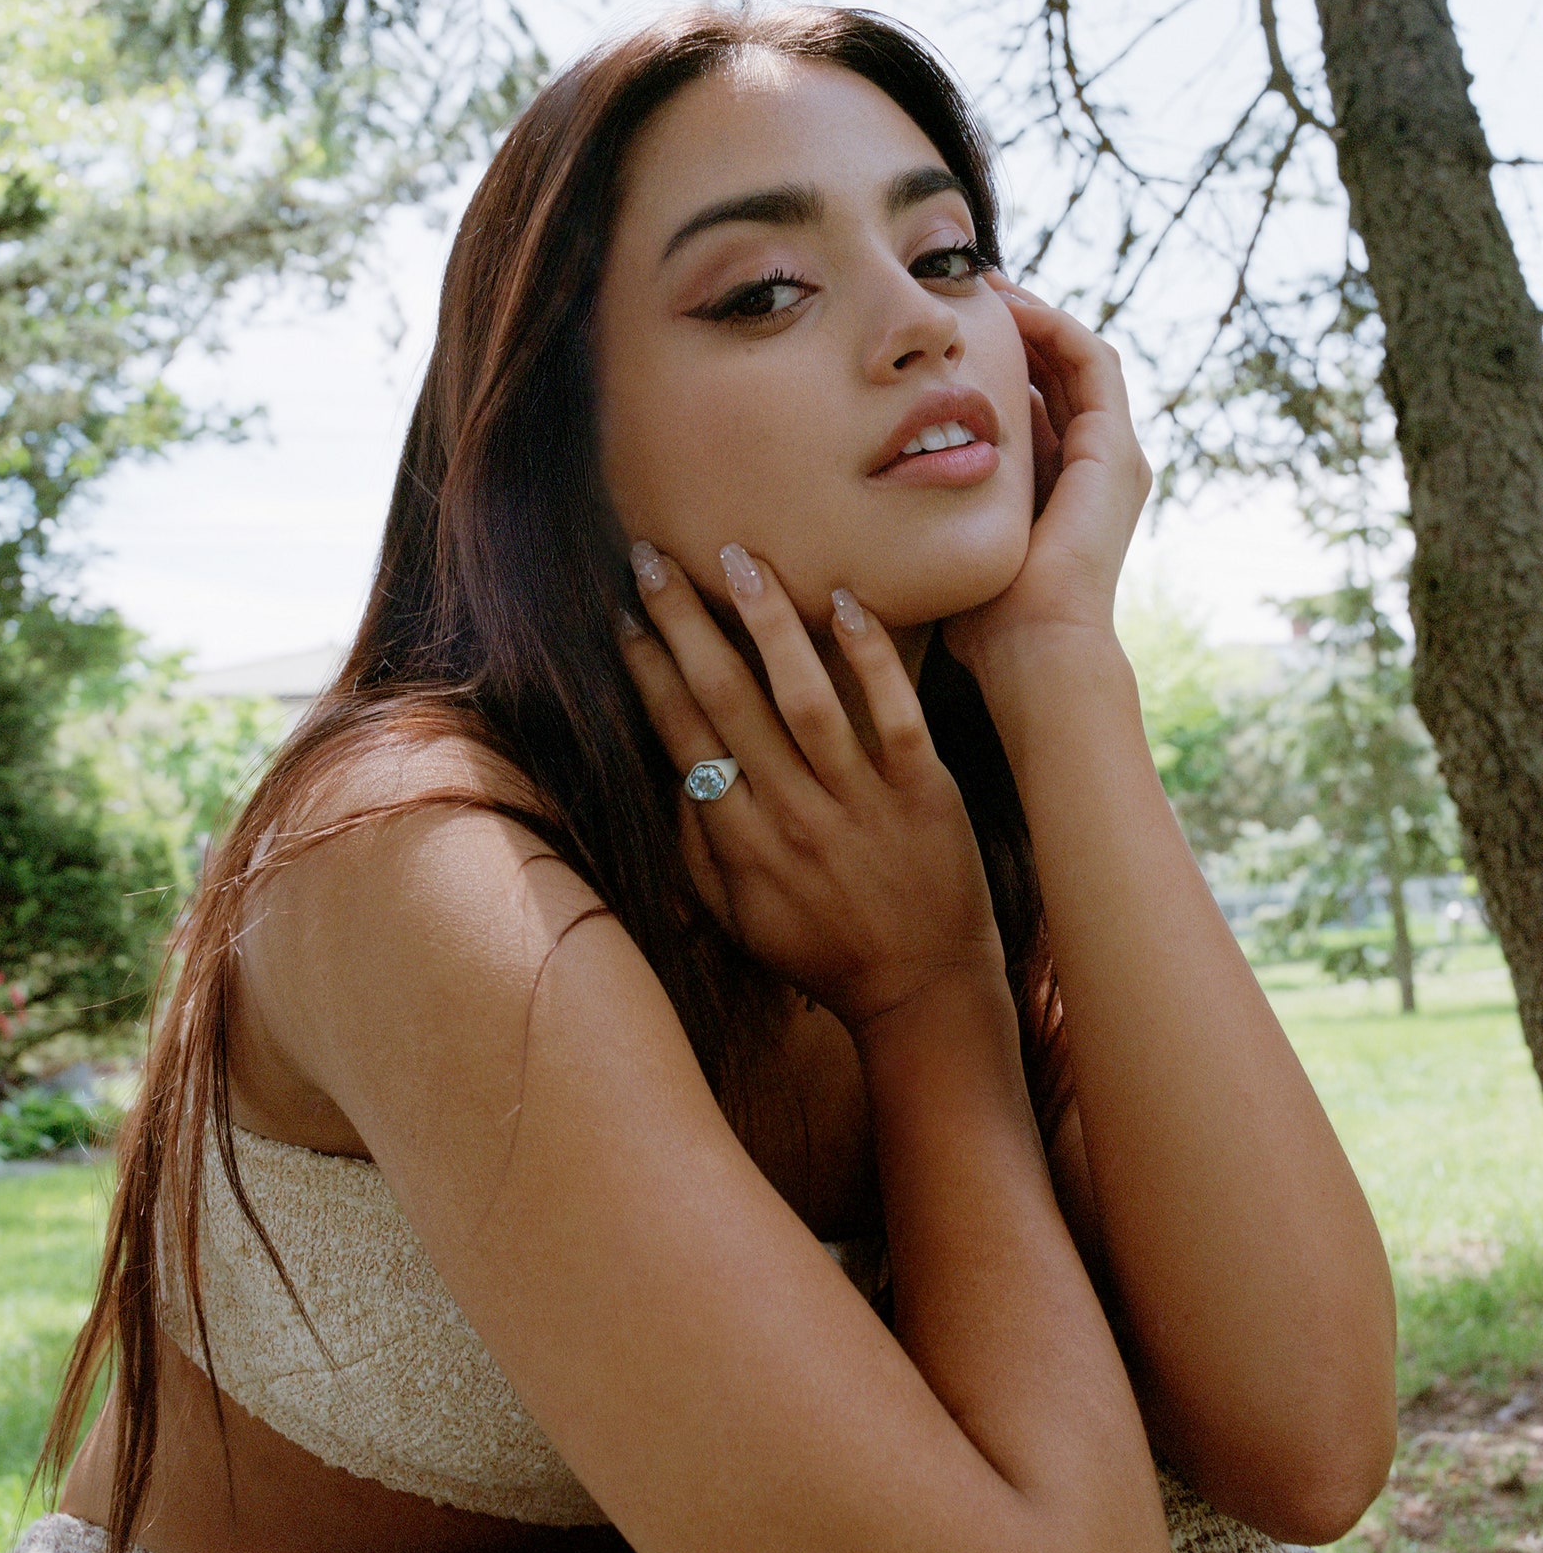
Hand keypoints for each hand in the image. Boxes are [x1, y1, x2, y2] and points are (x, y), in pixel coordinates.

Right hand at [618, 542, 1003, 1033]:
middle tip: (654, 559)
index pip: (683, 737)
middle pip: (727, 701)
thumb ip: (695, 850)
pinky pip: (893, 713)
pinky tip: (844, 600)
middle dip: (683, 624)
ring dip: (767, 623)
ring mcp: (860, 802)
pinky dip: (868, 657)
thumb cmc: (824, 950)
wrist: (924, 992)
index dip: (649, 671)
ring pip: (804, 697)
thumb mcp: (737, 919)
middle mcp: (793, 816)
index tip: (626, 616)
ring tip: (737, 560)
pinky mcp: (926, 792)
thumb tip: (670, 773)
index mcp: (741, 844)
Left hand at [943, 275, 1152, 678]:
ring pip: (1078, 359)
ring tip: (988, 287)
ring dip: (1036, 317)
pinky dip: (1055, 329)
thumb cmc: (985, 620)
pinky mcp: (1117, 450)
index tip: (948, 338)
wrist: (1034, 651)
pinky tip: (1010, 309)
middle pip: (1060, 374)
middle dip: (1018, 329)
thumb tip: (896, 473)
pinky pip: (1092, 362)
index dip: (999, 365)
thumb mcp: (958, 541)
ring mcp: (1115, 457)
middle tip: (969, 292)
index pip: (1036, 404)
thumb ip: (947, 502)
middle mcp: (1097, 468)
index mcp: (1062, 489)